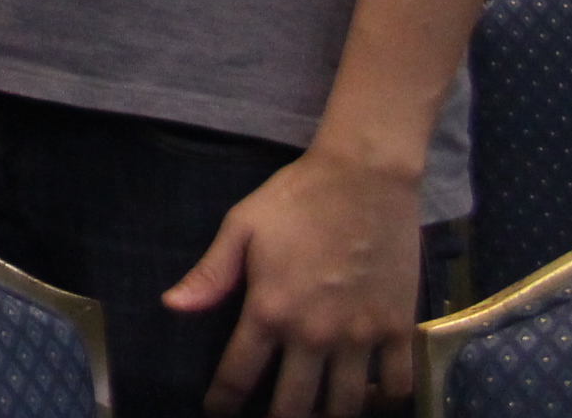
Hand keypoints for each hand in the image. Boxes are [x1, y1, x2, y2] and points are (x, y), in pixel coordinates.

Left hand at [166, 143, 421, 416]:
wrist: (364, 178)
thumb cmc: (296, 198)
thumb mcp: (241, 227)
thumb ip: (210, 274)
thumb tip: (172, 307)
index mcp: (270, 310)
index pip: (239, 375)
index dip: (224, 401)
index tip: (217, 411)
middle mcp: (314, 334)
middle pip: (295, 405)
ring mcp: (361, 335)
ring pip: (347, 405)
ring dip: (330, 416)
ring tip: (317, 414)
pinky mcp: (399, 328)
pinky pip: (398, 383)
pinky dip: (385, 397)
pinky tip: (370, 394)